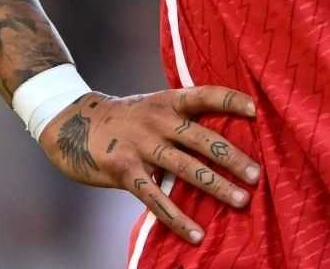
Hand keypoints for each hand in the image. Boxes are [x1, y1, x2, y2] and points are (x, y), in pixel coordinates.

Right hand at [40, 85, 260, 245]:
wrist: (71, 124)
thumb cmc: (124, 119)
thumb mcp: (153, 106)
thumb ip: (182, 118)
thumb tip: (223, 141)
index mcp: (168, 101)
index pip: (205, 95)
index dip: (231, 100)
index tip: (257, 110)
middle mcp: (157, 119)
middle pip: (202, 138)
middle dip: (233, 157)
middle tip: (257, 175)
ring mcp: (141, 145)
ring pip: (186, 168)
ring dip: (216, 186)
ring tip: (241, 201)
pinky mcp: (125, 170)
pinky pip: (156, 198)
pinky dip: (178, 218)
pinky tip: (196, 234)